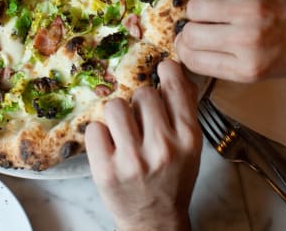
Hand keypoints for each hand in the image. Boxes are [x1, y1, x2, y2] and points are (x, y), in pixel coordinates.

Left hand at [85, 60, 201, 230]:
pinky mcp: (105, 171)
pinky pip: (94, 128)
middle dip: (140, 102)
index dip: (166, 70)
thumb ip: (186, 107)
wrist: (154, 221)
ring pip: (115, 106)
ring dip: (118, 114)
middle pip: (142, 93)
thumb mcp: (191, 144)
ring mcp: (131, 160)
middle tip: (142, 118)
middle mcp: (162, 148)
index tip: (161, 69)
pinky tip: (110, 145)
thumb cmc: (174, 178)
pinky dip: (100, 134)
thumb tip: (174, 70)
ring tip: (124, 130)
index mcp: (188, 138)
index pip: (175, 87)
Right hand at [175, 0, 285, 81]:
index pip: (193, 59)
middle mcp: (245, 40)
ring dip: (200, 11)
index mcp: (248, 68)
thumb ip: (227, 64)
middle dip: (190, 32)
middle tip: (202, 28)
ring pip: (195, 7)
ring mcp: (248, 8)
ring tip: (215, 11)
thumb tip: (190, 48)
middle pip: (189, 33)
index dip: (186, 52)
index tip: (189, 45)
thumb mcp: (265, 72)